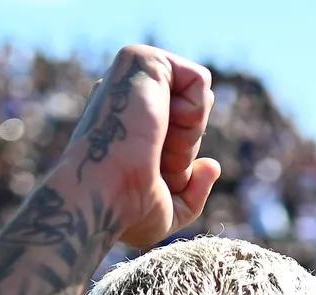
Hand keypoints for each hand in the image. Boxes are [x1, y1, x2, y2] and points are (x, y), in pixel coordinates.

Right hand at [61, 45, 221, 248]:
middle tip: (151, 163)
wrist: (103, 197)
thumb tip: (213, 165)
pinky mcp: (143, 59)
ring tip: (153, 145)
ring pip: (199, 98)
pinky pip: (200, 81)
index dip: (177, 165)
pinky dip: (193, 115)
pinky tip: (158, 125)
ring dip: (188, 135)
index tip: (149, 178)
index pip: (181, 134)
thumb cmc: (125, 212)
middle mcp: (129, 96)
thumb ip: (193, 193)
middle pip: (193, 118)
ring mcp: (133, 76)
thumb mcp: (167, 213)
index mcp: (128, 123)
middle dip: (184, 150)